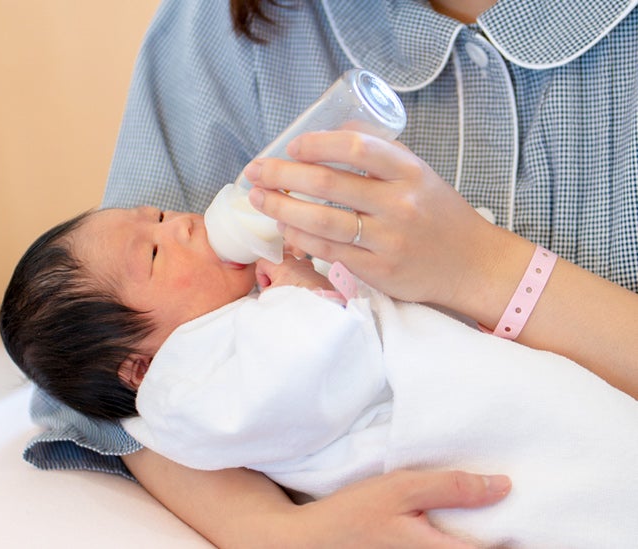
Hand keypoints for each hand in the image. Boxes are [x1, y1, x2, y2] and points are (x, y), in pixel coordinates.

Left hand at [245, 131, 522, 312]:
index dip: (317, 143)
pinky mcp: (380, 270)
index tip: (293, 146)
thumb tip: (333, 132)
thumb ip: (381, 156)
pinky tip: (285, 229)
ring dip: (282, 208)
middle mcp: (400, 203)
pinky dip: (301, 238)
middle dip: (282, 174)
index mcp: (410, 171)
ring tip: (258, 199)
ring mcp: (389, 239)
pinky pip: (330, 251)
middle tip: (256, 170)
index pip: (356, 148)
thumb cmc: (439, 214)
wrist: (472, 264)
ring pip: (322, 221)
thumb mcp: (420, 174)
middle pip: (328, 183)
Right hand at [289, 468, 511, 548]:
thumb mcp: (402, 489)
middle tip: (514, 510)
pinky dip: (460, 538)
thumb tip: (502, 486)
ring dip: (481, 536)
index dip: (520, 535)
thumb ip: (452, 488)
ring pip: (465, 548)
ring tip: (490, 513)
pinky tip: (460, 523)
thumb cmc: (357, 512)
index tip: (534, 515)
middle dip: (503, 534)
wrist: (316, 540)